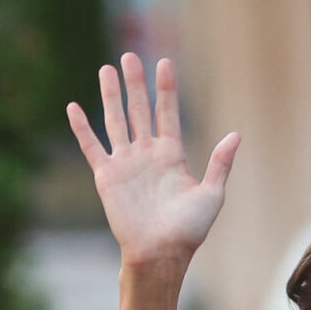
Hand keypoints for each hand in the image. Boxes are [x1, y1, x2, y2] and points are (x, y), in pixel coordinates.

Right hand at [67, 52, 240, 267]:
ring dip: (110, 96)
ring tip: (106, 69)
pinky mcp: (106, 176)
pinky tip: (73, 108)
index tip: (164, 63)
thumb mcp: (212, 194)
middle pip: (140, 110)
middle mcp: (147, 155)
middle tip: (130, 56)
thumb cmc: (188, 230)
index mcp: (172, 155)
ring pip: (115, 121)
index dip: (166, 89)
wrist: (160, 253)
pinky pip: (91, 147)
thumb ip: (221, 163)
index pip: (168, 113)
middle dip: (135, 83)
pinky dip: (82, 128)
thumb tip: (237, 134)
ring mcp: (126, 164)